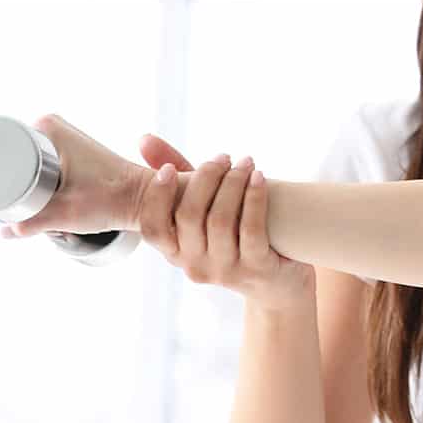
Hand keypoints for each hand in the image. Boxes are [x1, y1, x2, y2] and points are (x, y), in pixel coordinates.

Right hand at [0, 114, 154, 238]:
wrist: (142, 199)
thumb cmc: (110, 200)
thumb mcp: (63, 213)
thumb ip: (30, 224)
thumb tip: (4, 231)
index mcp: (47, 128)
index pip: (0, 147)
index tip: (5, 198)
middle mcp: (53, 127)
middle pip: (11, 159)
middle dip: (12, 186)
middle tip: (26, 206)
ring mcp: (62, 140)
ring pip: (25, 166)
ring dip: (25, 187)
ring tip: (37, 204)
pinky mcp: (69, 154)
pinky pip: (40, 168)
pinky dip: (37, 184)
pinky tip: (41, 199)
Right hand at [136, 136, 313, 310]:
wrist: (278, 283)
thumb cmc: (236, 237)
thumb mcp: (205, 210)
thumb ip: (179, 180)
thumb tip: (144, 139)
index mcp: (175, 252)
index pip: (152, 228)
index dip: (157, 197)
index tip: (170, 169)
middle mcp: (194, 265)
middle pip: (189, 215)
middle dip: (206, 178)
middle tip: (224, 158)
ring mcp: (225, 270)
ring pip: (221, 220)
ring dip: (233, 183)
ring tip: (246, 163)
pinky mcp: (256, 269)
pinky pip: (252, 229)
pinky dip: (255, 197)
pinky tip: (260, 178)